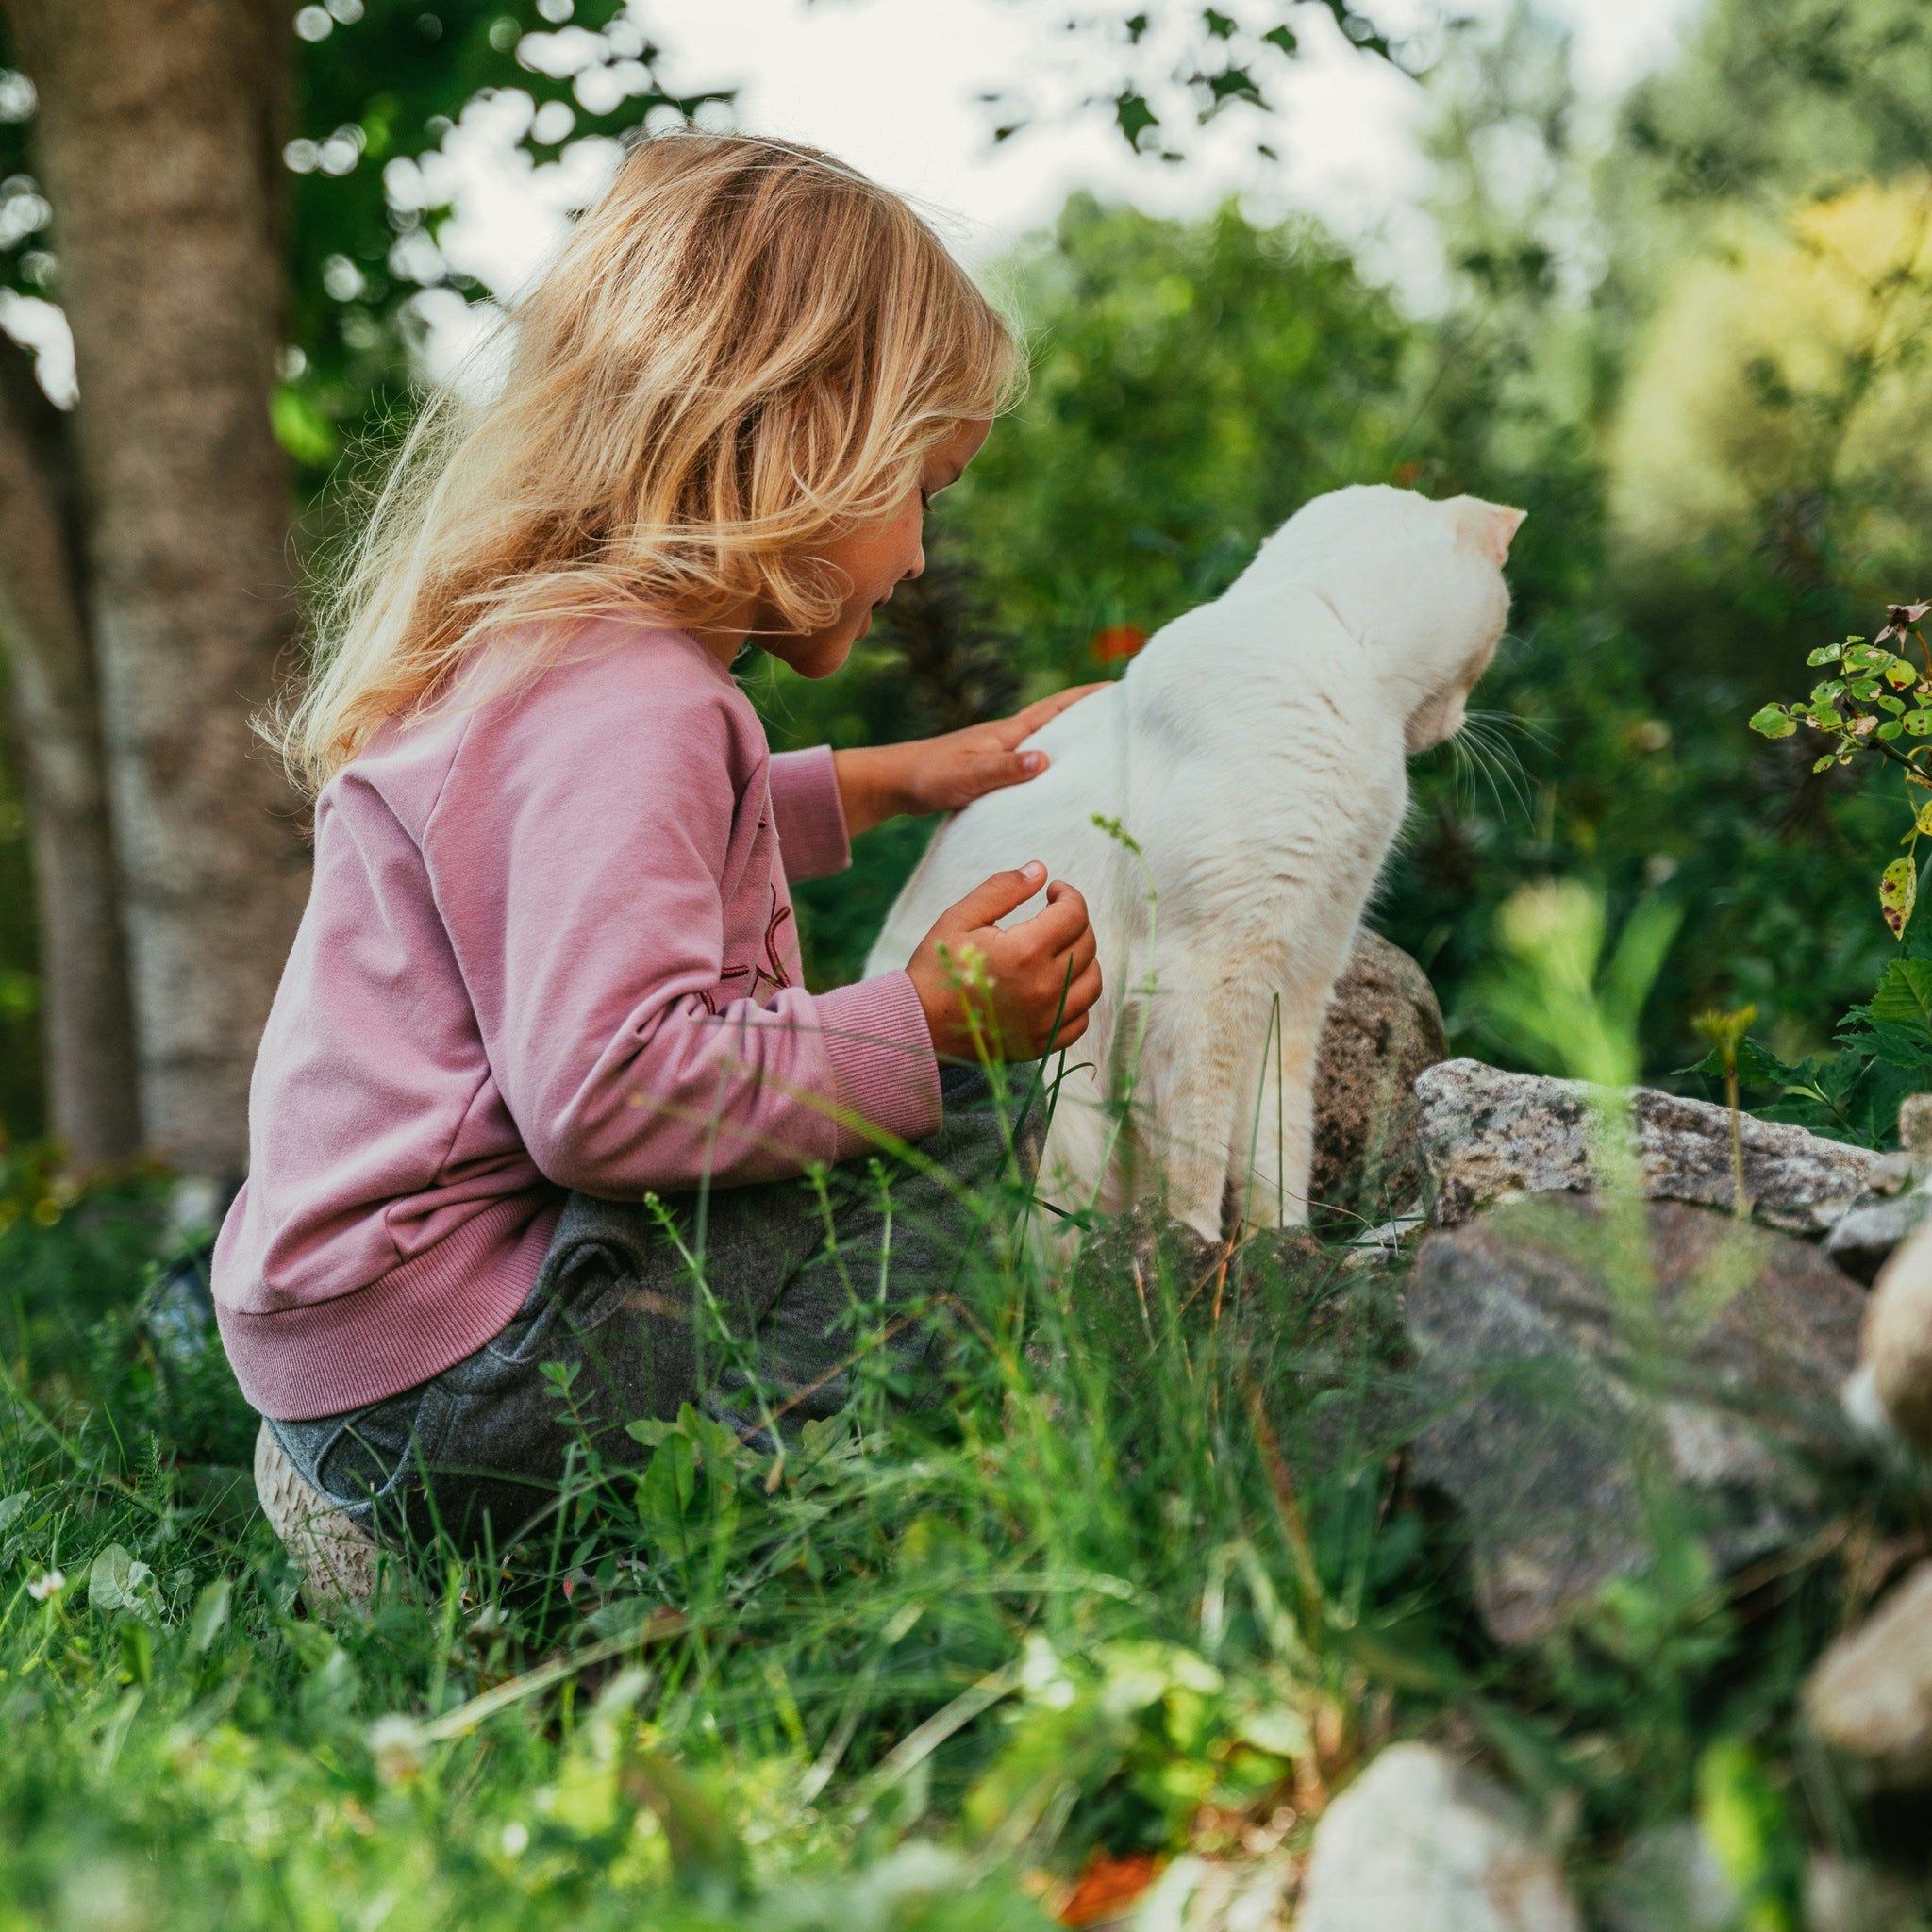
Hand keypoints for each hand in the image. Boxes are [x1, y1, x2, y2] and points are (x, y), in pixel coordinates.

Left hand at [833, 684, 1107, 835]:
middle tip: (1127, 717)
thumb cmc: (929, 776)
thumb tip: (1047, 760)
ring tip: (1106, 751)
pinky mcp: (992, 772)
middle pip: (1059, 721)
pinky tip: (1061, 782)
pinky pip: (1032, 765)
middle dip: (1091, 716)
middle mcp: (1009, 738)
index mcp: (1008, 732)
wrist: (895, 783)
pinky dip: (1052, 766)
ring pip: (1047, 743)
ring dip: (1074, 742)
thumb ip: (1005, 768)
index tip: (1121, 687)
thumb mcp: (969, 774)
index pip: (1057, 708)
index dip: (1089, 697)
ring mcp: (1000, 753)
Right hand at [905, 862, 1101, 1062]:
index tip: (1054, 891)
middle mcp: (1044, 987)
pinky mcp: (1044, 1043)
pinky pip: (1081, 1019)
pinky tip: (1057, 986)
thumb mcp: (961, 918)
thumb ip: (1002, 889)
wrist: (920, 1023)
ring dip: (1084, 959)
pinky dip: (1077, 999)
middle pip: (1087, 945)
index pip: (1074, 914)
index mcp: (1025, 951)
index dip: (1068, 894)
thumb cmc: (938, 967)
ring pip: (1092, 982)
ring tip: (1060, 950)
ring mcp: (1047, 1019)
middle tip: (1054, 916)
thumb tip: (1040, 870)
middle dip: (1075, 922)